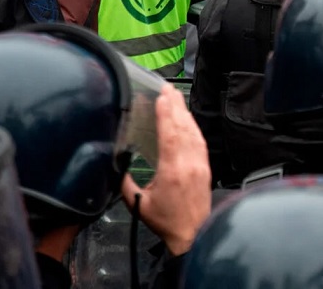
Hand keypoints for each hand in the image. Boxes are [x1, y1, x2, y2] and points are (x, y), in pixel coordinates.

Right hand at [122, 85, 211, 255]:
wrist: (193, 234)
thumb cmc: (166, 221)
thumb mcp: (138, 202)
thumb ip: (125, 181)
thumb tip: (116, 162)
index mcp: (172, 171)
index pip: (170, 134)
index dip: (166, 113)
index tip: (162, 96)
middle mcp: (189, 164)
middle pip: (183, 127)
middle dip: (176, 105)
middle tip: (168, 88)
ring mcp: (200, 164)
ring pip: (193, 132)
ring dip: (185, 113)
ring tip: (176, 98)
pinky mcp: (206, 167)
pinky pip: (200, 140)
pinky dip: (192, 126)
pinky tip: (187, 119)